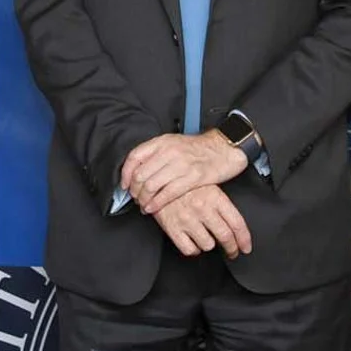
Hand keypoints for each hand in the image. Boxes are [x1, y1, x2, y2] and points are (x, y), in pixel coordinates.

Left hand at [122, 131, 247, 214]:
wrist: (225, 149)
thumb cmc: (199, 149)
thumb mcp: (174, 143)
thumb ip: (156, 154)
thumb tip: (138, 170)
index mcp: (163, 142)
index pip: (135, 157)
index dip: (126, 174)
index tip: (125, 185)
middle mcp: (170, 151)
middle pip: (141, 174)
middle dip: (135, 191)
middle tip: (135, 198)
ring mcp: (181, 164)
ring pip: (152, 185)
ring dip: (144, 199)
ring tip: (144, 205)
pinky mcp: (193, 177)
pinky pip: (167, 193)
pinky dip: (156, 203)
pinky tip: (152, 208)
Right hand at [152, 184, 252, 258]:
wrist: (155, 179)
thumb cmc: (183, 182)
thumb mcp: (206, 184)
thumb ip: (221, 203)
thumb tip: (235, 225)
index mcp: (215, 197)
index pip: (237, 223)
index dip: (244, 239)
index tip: (245, 247)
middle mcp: (203, 209)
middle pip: (225, 236)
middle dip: (231, 248)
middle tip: (232, 252)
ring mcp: (187, 219)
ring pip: (208, 245)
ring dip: (209, 244)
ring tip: (206, 239)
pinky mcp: (172, 228)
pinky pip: (189, 249)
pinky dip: (192, 249)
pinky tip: (192, 242)